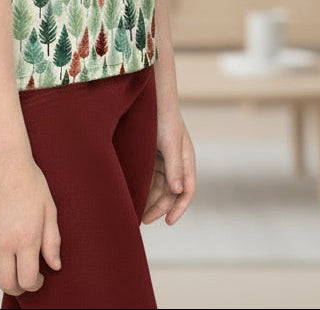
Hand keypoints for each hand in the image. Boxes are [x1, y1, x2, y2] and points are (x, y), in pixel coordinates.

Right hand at [0, 154, 61, 295]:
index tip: (39, 277)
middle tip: (24, 278)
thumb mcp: (49, 209)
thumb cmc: (29, 182)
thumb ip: (52, 241)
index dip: (35, 285)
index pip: (28, 280)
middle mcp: (3, 242)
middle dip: (18, 287)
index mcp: (26, 239)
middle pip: (6, 283)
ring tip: (8, 265)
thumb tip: (55, 266)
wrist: (2, 160)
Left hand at [142, 106, 195, 224]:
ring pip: (158, 187)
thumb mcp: (169, 142)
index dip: (179, 208)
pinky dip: (143, 188)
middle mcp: (177, 163)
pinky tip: (132, 196)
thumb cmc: (163, 117)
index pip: (187, 191)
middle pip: (171, 193)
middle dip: (159, 208)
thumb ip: (174, 166)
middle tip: (143, 220)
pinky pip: (148, 177)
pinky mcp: (150, 156)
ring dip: (149, 200)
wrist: (149, 98)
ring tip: (135, 213)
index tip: (168, 222)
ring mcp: (164, 160)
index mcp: (187, 160)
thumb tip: (178, 191)